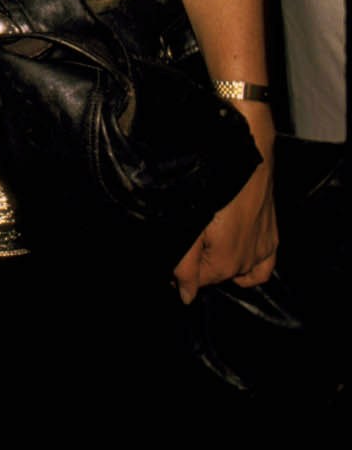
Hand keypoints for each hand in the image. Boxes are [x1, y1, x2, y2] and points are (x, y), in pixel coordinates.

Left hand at [173, 101, 276, 303]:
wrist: (244, 153)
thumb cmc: (214, 184)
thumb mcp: (190, 223)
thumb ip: (185, 263)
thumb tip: (186, 296)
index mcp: (226, 262)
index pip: (198, 281)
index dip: (182, 270)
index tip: (175, 251)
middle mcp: (248, 260)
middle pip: (217, 275)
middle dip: (200, 262)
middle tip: (191, 234)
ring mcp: (263, 248)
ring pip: (240, 272)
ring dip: (223, 263)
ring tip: (209, 242)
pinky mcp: (273, 235)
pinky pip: (265, 266)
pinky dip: (252, 268)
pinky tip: (239, 257)